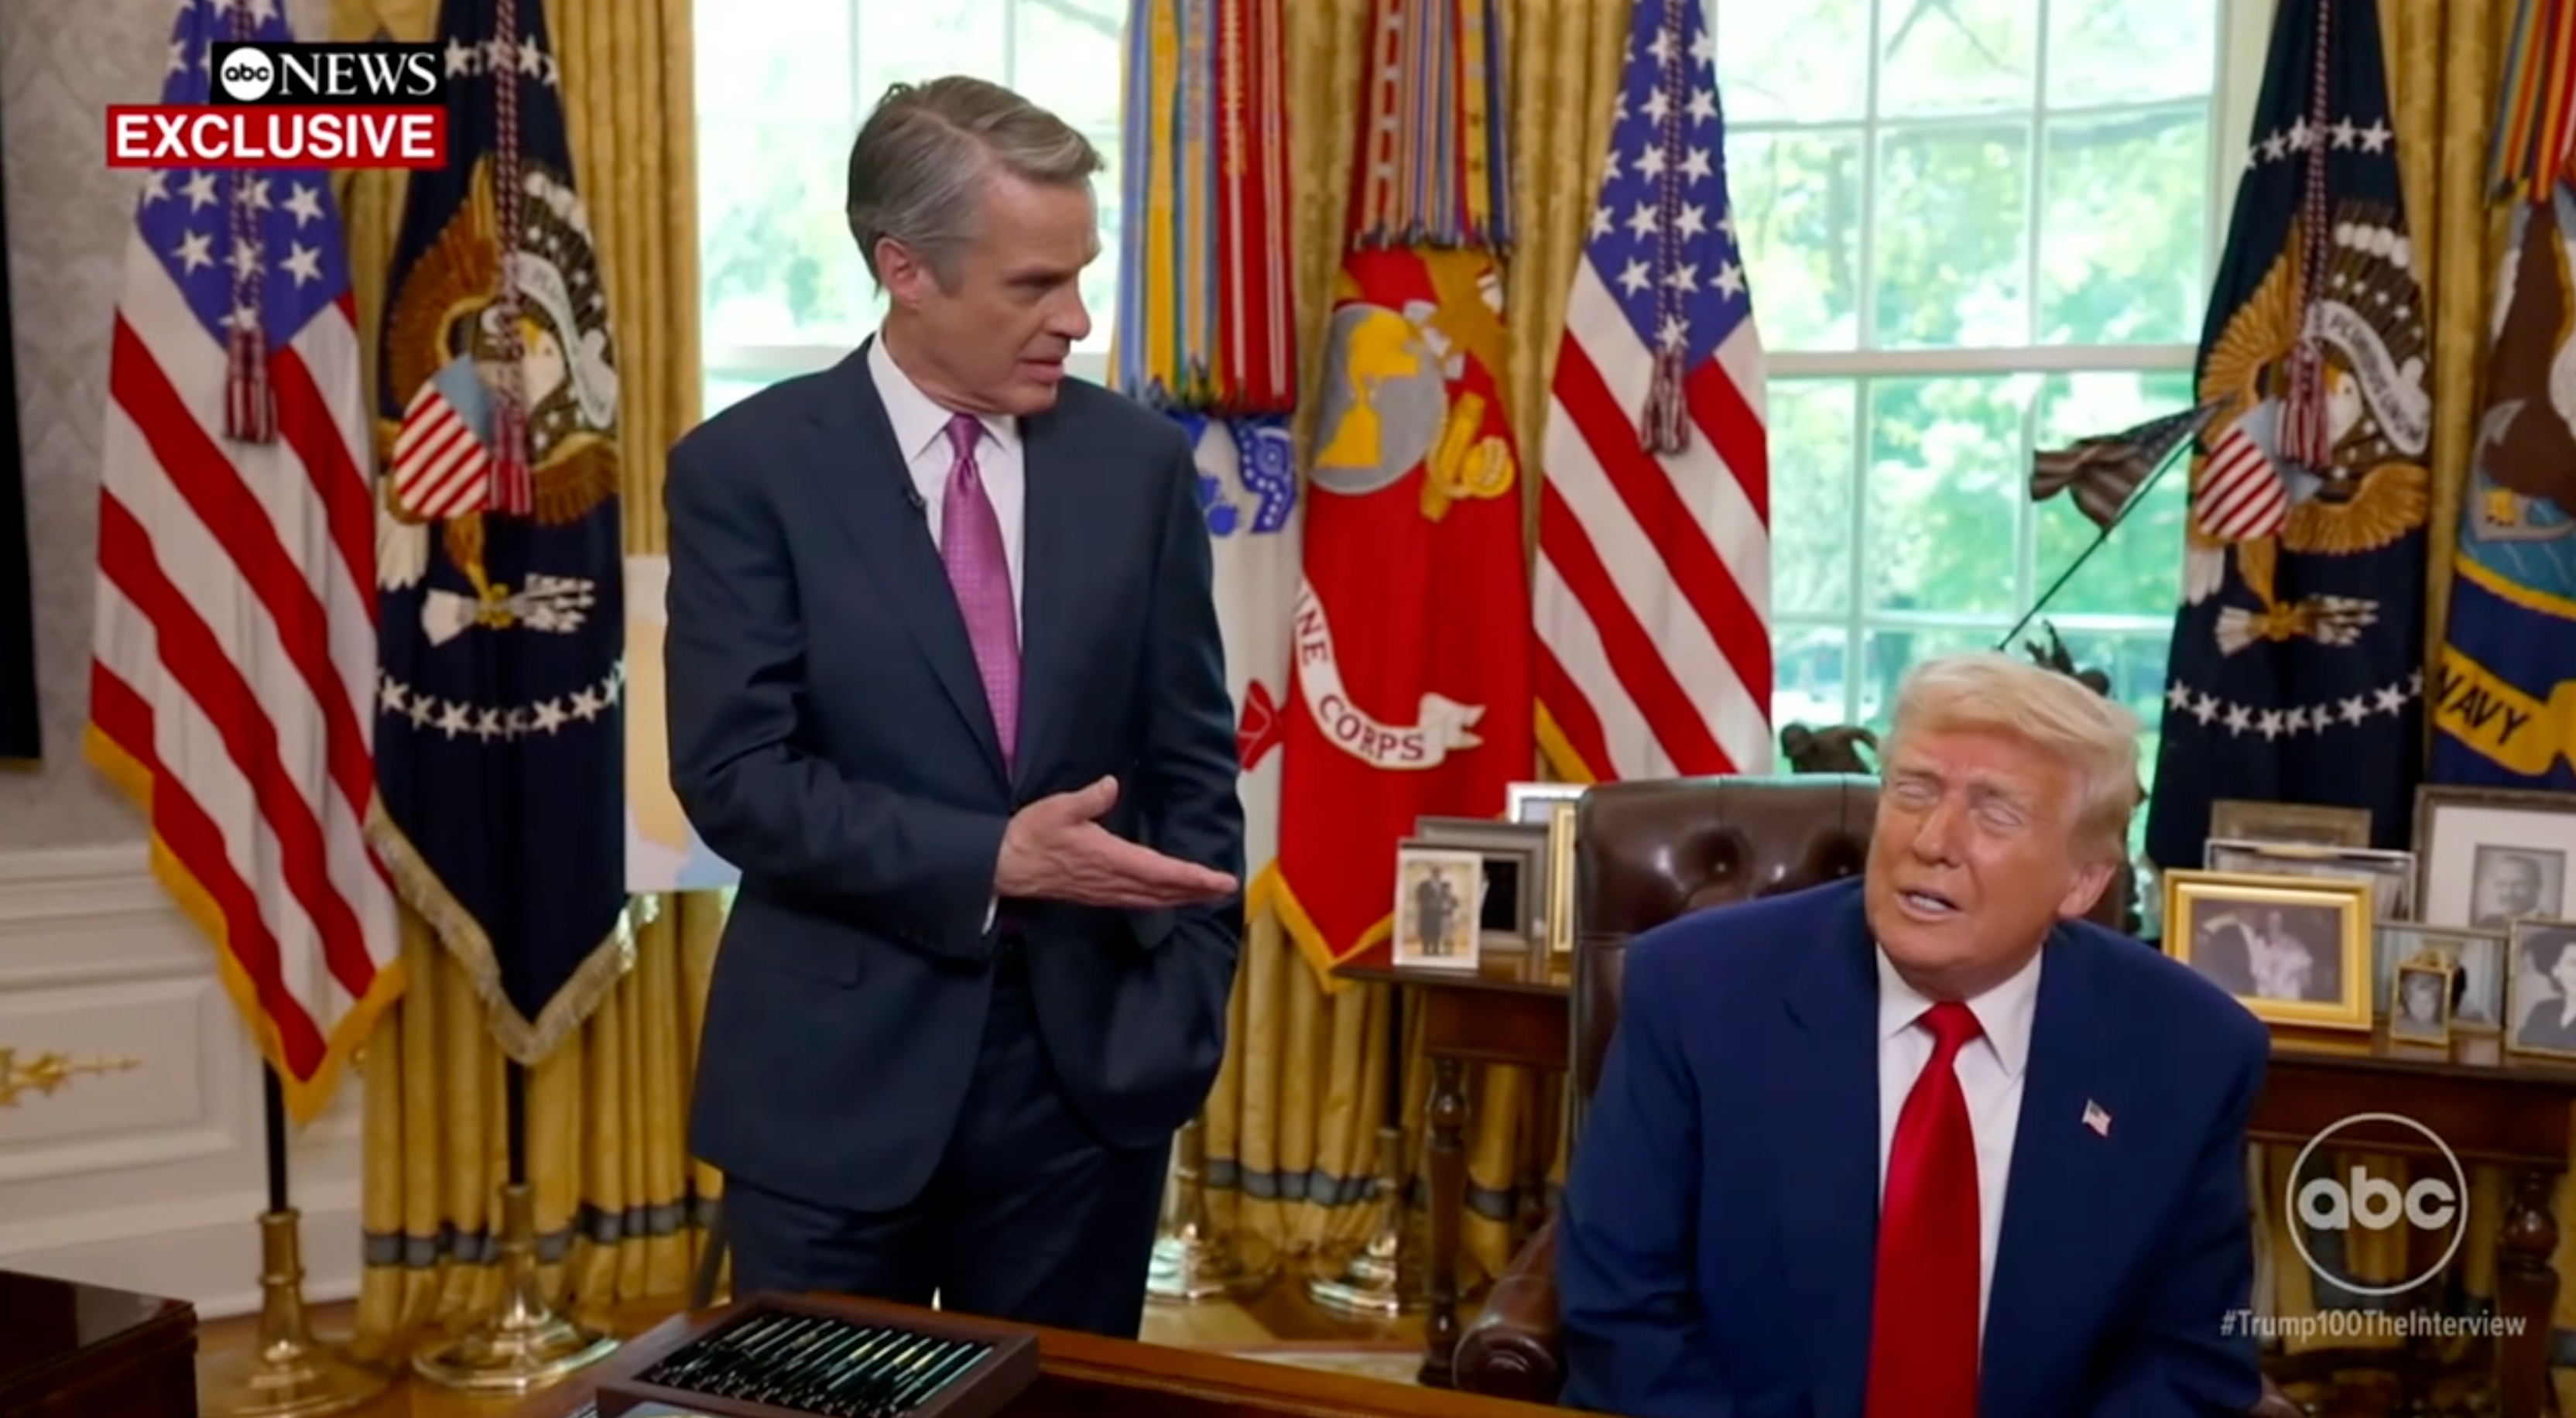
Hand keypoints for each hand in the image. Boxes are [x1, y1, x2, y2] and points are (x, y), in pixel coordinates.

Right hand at [995, 776, 1237, 908]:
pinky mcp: (1098, 894)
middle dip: (1198, 890)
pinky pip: (1138, 901)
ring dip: (1183, 897)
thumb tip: (1111, 785)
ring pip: (1153, 899)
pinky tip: (1169, 897)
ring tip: (1207, 892)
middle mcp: (1114, 881)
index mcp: (1110, 859)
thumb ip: (1089, 798)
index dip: (1194, 878)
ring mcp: (1106, 891)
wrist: (1004, 866)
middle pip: (1165, 891)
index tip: (1220, 880)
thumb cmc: (1031, 835)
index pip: (1162, 872)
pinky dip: (1161, 900)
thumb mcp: (1059, 808)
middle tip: (1227, 887)